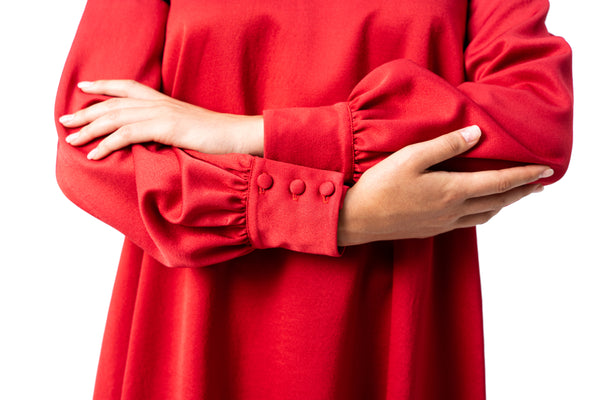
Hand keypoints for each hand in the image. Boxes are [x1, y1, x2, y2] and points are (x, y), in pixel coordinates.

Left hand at [59, 80, 263, 158]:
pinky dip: (107, 143)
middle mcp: (159, 103)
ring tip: (71, 140)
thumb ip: (169, 130)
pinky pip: (127, 134)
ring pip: (115, 118)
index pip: (127, 87)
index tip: (85, 89)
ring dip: (89, 130)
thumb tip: (155, 141)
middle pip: (113, 104)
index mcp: (164, 101)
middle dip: (86, 113)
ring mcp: (161, 113)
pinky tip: (94, 153)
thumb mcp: (188, 130)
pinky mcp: (164, 127)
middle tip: (65, 122)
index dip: (104, 86)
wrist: (237, 135)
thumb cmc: (217, 138)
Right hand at [337, 126, 553, 245]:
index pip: (499, 182)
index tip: (546, 171)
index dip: (524, 175)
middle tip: (539, 185)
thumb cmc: (380, 185)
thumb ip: (446, 145)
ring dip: (504, 204)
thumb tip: (477, 134)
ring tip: (513, 195)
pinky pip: (468, 222)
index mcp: (452, 191)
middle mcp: (453, 211)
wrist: (357, 219)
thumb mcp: (412, 157)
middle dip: (521, 192)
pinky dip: (484, 213)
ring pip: (485, 215)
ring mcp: (442, 223)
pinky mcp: (431, 230)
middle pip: (498, 202)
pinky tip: (479, 208)